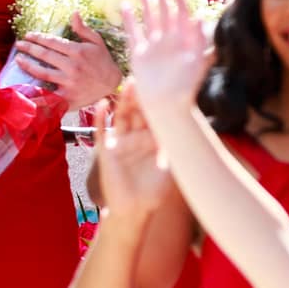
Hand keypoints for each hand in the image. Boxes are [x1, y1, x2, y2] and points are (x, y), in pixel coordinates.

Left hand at [13, 13, 122, 106]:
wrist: (113, 86)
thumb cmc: (103, 61)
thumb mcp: (96, 42)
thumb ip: (83, 28)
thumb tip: (73, 12)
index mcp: (77, 51)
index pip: (52, 42)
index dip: (37, 37)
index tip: (27, 35)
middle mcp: (72, 66)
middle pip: (44, 55)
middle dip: (29, 48)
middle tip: (19, 44)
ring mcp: (69, 82)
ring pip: (42, 72)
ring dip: (28, 65)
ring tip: (18, 59)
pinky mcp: (68, 97)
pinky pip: (49, 95)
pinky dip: (36, 94)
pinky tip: (24, 90)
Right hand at [96, 84, 171, 221]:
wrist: (135, 210)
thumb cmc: (153, 191)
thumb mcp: (168, 166)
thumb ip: (172, 147)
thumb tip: (187, 126)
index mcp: (151, 140)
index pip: (154, 115)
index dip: (157, 101)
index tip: (164, 83)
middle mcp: (135, 137)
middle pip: (138, 112)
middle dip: (141, 96)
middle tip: (146, 78)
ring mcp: (119, 142)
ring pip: (121, 117)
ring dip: (124, 101)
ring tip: (129, 85)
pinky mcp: (105, 150)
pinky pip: (100, 131)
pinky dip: (100, 117)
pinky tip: (102, 104)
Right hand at [122, 0, 212, 116]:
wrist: (168, 105)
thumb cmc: (185, 87)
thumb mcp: (196, 62)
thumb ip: (199, 41)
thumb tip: (200, 19)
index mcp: (183, 40)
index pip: (181, 12)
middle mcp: (168, 39)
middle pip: (165, 10)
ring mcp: (153, 45)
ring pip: (149, 17)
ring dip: (146, 2)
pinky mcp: (139, 53)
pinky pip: (133, 32)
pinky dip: (129, 19)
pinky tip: (125, 6)